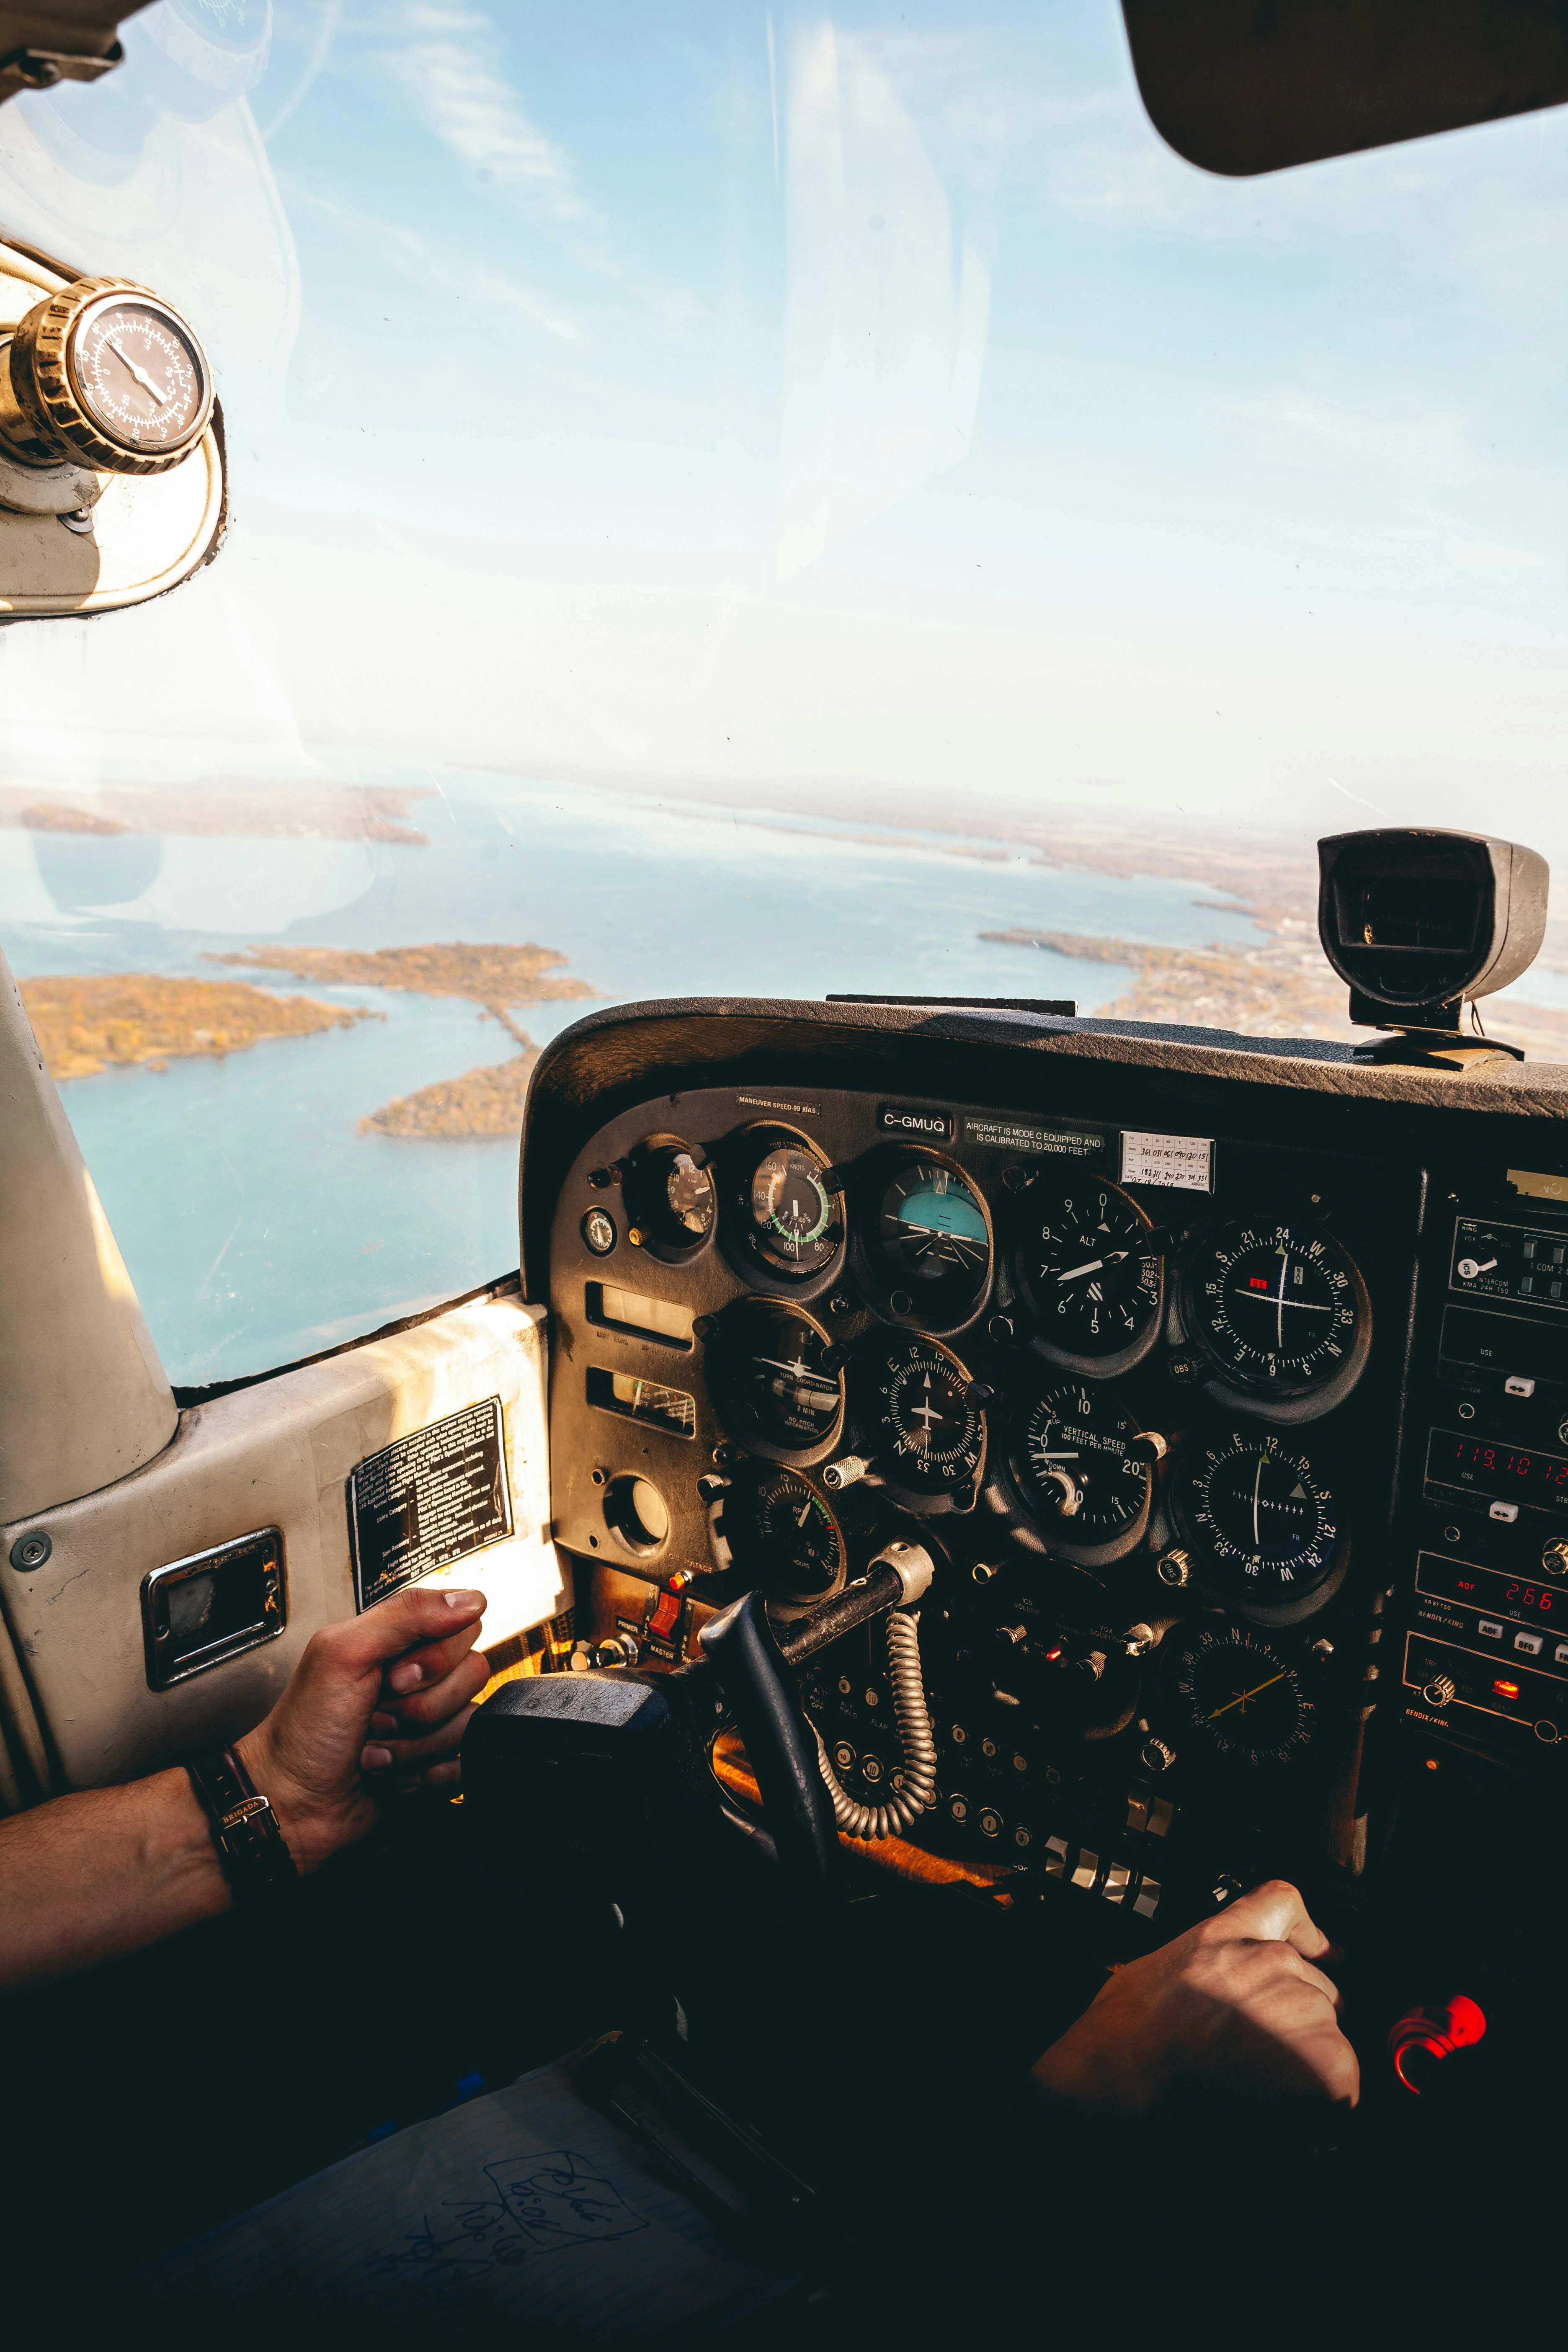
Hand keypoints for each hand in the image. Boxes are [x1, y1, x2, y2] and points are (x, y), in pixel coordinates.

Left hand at [235, 1587, 489, 1873]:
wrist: (291, 1803)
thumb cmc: (303, 1730)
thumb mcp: (344, 1654)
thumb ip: (406, 1616)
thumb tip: (468, 1600)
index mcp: (399, 1642)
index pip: (463, 1628)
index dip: (435, 1657)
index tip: (394, 1676)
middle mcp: (420, 1679)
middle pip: (472, 1675)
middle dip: (420, 1707)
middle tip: (377, 1715)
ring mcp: (430, 1724)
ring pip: (468, 1724)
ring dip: (414, 1747)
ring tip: (376, 1749)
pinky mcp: (437, 1765)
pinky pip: (465, 1764)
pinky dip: (428, 1776)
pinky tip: (394, 1776)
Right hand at [1032, 1879, 1358, 2111]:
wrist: (1120, 2072)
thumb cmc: (1123, 2032)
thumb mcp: (1156, 1967)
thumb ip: (1205, 1966)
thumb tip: (1225, 1998)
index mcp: (1226, 1932)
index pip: (1284, 1904)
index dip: (1308, 1935)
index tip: (1323, 1953)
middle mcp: (1274, 1960)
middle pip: (1316, 1989)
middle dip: (1296, 2024)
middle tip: (1253, 2061)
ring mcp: (1304, 2006)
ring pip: (1331, 2038)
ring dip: (1306, 2065)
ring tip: (1255, 2092)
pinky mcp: (1327, 2060)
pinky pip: (1343, 2085)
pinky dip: (1320, 2106)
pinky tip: (1279, 2112)